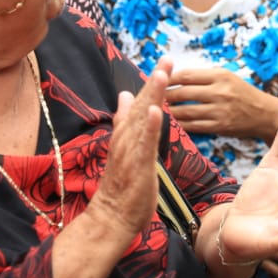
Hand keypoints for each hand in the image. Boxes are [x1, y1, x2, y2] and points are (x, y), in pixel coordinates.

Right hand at [84, 60, 171, 239]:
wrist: (110, 218)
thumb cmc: (122, 186)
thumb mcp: (126, 149)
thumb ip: (126, 122)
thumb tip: (125, 96)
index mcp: (127, 134)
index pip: (140, 103)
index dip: (153, 83)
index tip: (165, 62)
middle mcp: (126, 139)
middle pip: (142, 105)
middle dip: (155, 82)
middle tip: (167, 59)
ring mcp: (131, 152)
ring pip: (142, 119)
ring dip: (152, 96)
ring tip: (162, 74)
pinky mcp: (137, 166)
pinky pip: (144, 144)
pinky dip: (149, 127)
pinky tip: (155, 110)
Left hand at [166, 66, 271, 138]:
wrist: (264, 113)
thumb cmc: (243, 93)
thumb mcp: (228, 77)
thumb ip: (205, 77)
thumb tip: (176, 76)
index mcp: (220, 76)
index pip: (186, 75)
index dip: (168, 78)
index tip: (157, 80)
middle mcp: (220, 92)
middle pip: (182, 93)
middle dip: (164, 95)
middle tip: (153, 97)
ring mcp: (219, 110)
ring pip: (185, 111)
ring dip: (169, 111)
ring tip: (159, 110)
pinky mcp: (219, 126)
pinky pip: (193, 126)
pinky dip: (180, 124)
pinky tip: (172, 123)